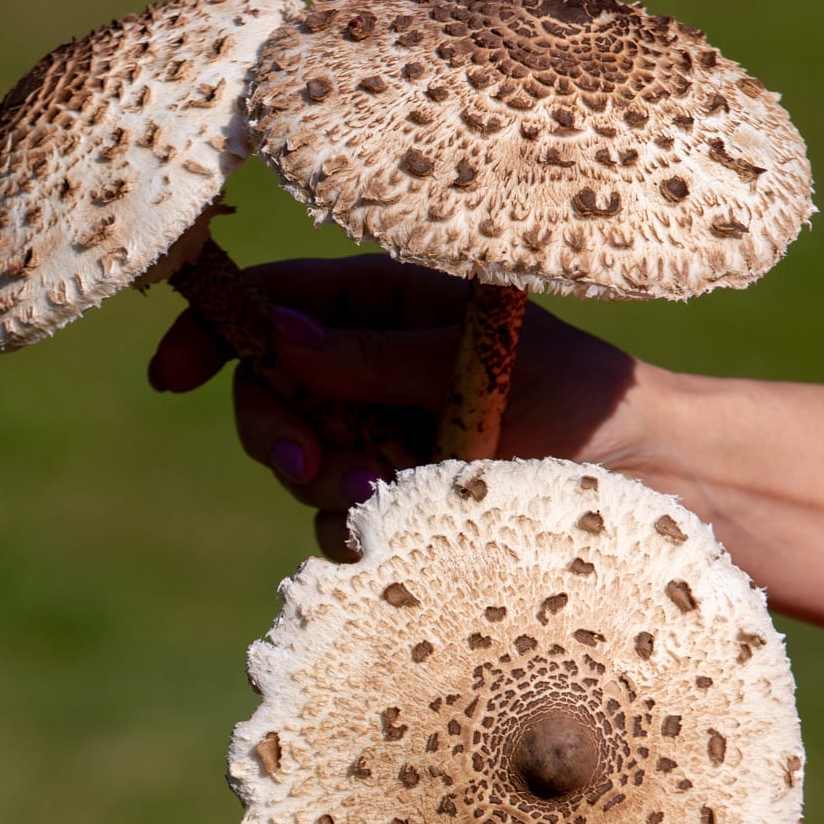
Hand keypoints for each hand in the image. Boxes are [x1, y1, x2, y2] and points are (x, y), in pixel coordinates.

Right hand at [148, 252, 823, 662]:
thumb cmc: (579, 396)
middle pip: (267, 387)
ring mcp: (376, 433)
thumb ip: (368, 356)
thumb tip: (272, 338)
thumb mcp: (472, 364)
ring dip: (329, 481)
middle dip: (278, 428)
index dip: (211, 329)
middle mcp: (367, 363)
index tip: (173, 374)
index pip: (270, 299)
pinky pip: (333, 516)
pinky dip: (358, 524)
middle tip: (319, 465)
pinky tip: (406, 522)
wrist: (651, 484)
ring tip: (397, 494)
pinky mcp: (393, 498)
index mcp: (385, 301)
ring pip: (296, 460)